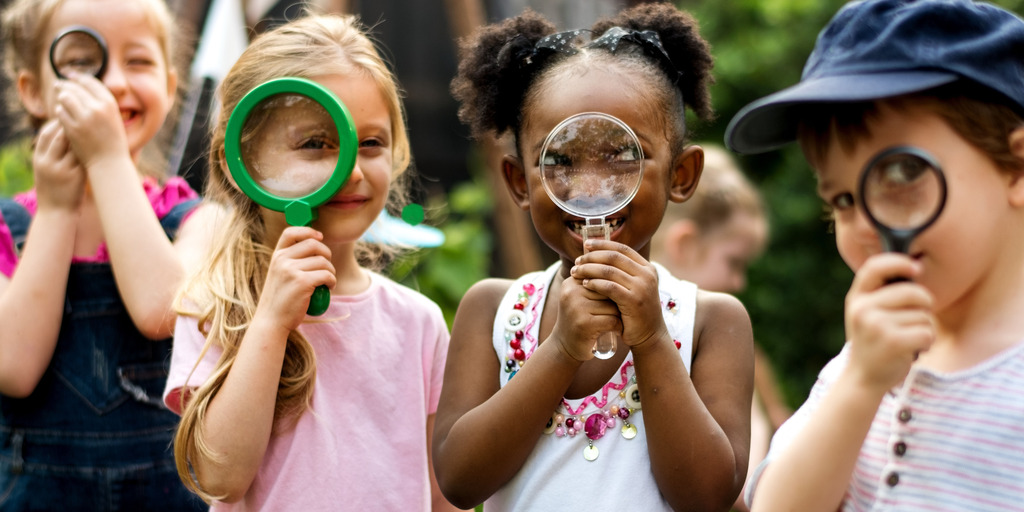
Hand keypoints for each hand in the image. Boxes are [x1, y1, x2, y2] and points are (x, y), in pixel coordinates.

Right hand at [32, 119, 85, 212]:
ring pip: (72, 145)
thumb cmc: (53, 189)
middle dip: (71, 126)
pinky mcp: (76, 176)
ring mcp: (62, 169)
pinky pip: (83, 157)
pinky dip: (90, 149)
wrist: (56, 212)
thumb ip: (51, 154)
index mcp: (38, 159)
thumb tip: (62, 134)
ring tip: (92, 130)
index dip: (56, 124)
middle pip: (59, 136)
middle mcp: (48, 162)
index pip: (45, 134)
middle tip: (84, 119)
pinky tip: (97, 144)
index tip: (68, 118)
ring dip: (82, 136)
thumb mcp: (45, 170)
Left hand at [52, 74, 128, 168]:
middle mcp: (97, 108)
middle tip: (58, 85)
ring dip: (62, 98)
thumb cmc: (112, 140)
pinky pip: (60, 112)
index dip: (78, 77)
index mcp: (109, 103)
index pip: (90, 82)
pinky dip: (60, 112)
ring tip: (61, 100)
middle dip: (65, 85)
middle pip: (75, 87)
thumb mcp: (113, 117)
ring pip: (65, 98)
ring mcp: (83, 118)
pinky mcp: (72, 128)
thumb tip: (82, 86)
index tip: (71, 76)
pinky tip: (62, 114)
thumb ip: (101, 102)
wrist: (109, 162)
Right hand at [254, 227, 336, 331]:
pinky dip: (332, 281)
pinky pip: (326, 274)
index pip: (291, 232)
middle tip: (327, 267)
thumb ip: (291, 262)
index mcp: (276, 256)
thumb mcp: (279, 275)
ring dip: (331, 271)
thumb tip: (315, 247)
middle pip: (313, 244)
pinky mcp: (302, 282)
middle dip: (326, 253)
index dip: (308, 231)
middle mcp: (282, 260)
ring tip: (327, 281)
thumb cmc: (279, 300)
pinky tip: (329, 287)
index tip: (320, 237)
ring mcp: (291, 270)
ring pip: (323, 261)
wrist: (271, 321)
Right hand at [548, 272, 622, 362]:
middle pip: (609, 289)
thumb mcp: (582, 296)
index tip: (614, 300)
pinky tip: (616, 330)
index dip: (614, 289)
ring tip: (615, 321)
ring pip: (613, 305)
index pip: (603, 276)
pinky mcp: (584, 324)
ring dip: (620, 315)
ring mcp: (576, 308)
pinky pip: (612, 320)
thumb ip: (594, 280)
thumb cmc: (581, 318)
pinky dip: (619, 327)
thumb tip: (618, 258)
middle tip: (618, 312)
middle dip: (617, 301)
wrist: (565, 346)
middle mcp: (571, 292)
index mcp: (571, 282)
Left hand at [571, 239, 668, 348]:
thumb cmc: (634, 311)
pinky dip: (594, 284)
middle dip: (592, 257)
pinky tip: (584, 284)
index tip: (586, 244)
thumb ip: (621, 272)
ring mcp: (642, 287)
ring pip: (609, 271)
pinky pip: (609, 287)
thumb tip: (595, 254)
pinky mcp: (634, 301)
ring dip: (589, 270)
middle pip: (614, 257)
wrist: (648, 335)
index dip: (602, 244)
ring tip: (576, 272)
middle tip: (577, 261)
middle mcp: (647, 275)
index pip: (622, 248)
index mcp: (647, 268)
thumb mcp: (632, 287)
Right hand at [844, 253, 934, 392]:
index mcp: (856, 298)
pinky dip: (926, 342)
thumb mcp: (866, 313)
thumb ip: (881, 293)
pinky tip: (912, 349)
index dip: (898, 262)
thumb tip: (915, 267)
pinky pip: (927, 332)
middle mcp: (863, 309)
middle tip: (915, 318)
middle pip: (912, 292)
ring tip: (906, 339)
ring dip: (923, 328)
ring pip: (923, 315)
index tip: (916, 268)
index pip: (875, 267)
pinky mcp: (893, 342)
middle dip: (924, 304)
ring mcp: (877, 325)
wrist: (862, 378)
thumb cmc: (873, 342)